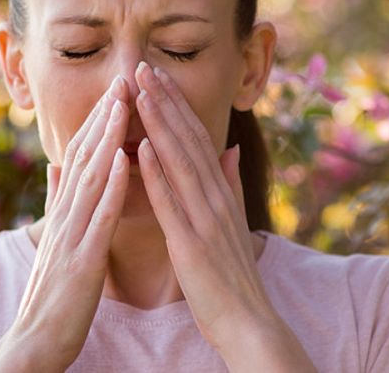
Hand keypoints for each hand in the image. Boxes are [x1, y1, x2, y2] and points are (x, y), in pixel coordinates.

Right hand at [0, 75, 131, 372]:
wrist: (34, 343)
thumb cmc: (52, 295)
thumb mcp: (55, 240)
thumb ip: (56, 200)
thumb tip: (56, 163)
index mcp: (65, 212)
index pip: (82, 156)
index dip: (99, 121)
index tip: (117, 88)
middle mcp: (65, 217)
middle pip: (85, 157)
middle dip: (104, 116)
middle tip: (123, 77)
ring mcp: (71, 236)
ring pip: (90, 178)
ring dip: (107, 137)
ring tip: (124, 103)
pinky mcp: (81, 261)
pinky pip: (98, 218)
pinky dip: (111, 186)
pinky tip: (124, 159)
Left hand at [132, 61, 290, 355]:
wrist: (248, 322)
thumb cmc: (232, 275)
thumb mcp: (233, 221)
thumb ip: (230, 182)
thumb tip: (228, 148)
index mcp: (221, 192)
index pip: (196, 138)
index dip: (176, 104)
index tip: (156, 74)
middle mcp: (215, 198)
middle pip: (187, 140)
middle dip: (165, 101)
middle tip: (143, 66)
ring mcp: (205, 219)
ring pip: (179, 162)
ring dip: (159, 124)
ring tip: (140, 92)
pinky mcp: (191, 244)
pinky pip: (171, 203)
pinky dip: (156, 174)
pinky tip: (140, 149)